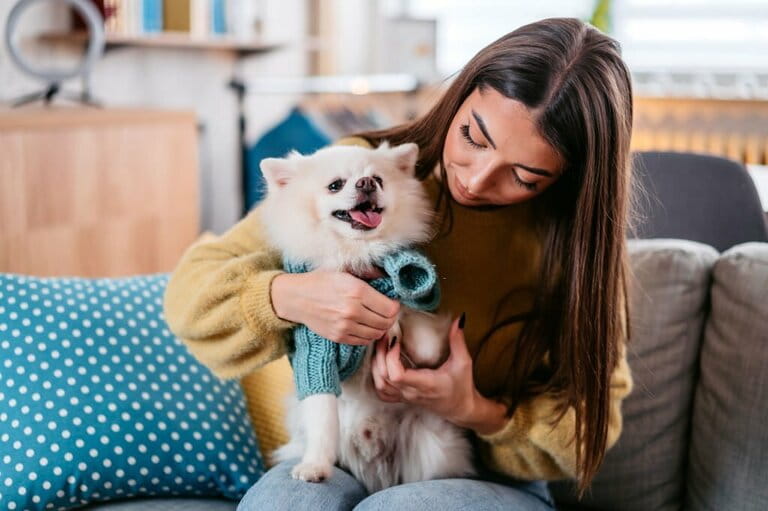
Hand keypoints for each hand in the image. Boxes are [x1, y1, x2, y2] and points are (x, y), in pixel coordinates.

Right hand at [271, 269, 399, 345]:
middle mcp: (352, 311)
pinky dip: (368, 335)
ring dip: (380, 327)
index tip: (390, 301)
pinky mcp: (338, 337)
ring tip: (375, 318)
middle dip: (390, 317)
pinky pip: (364, 341)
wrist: (295, 297)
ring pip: (377, 334)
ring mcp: (345, 326)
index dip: (394, 305)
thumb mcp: (345, 270)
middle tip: (385, 310)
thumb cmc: (321, 281)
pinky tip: (364, 325)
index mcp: (357, 291)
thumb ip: (369, 273)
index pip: (390, 308)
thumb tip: (389, 278)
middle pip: (386, 322)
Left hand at [371, 314, 478, 423]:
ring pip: (380, 384)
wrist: (460, 408)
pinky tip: (381, 364)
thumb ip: (458, 341)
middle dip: (380, 354)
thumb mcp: (463, 363)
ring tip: (382, 347)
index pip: (397, 375)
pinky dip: (377, 378)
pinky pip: (382, 392)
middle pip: (384, 376)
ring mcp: (405, 397)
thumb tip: (459, 320)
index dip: (391, 357)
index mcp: (425, 384)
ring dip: (376, 364)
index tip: (396, 340)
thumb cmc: (462, 387)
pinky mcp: (402, 398)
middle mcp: (411, 392)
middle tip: (385, 337)